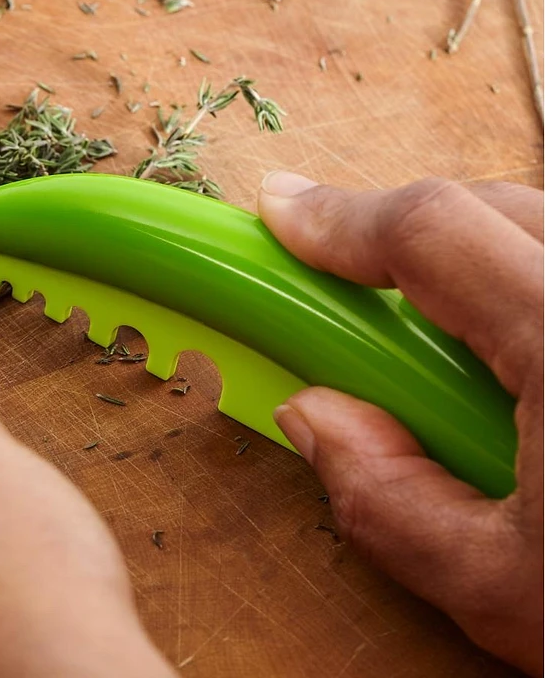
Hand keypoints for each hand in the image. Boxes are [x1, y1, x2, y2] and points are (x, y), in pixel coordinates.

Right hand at [260, 173, 542, 674]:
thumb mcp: (515, 598)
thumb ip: (388, 501)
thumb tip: (312, 417)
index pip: (432, 231)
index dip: (340, 216)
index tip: (281, 214)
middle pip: (490, 202)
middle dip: (403, 228)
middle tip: (344, 273)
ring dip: (475, 242)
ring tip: (438, 317)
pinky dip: (536, 266)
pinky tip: (527, 334)